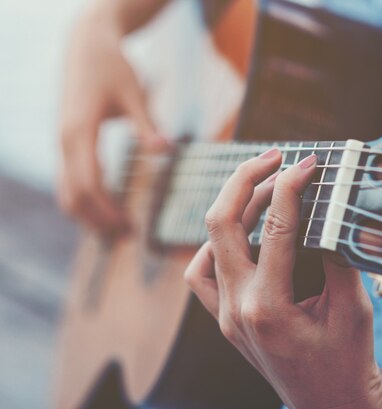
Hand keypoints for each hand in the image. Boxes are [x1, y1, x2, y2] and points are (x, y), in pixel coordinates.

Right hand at [57, 11, 167, 233]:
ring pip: (66, 192)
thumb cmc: (112, 66)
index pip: (88, 185)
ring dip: (88, 215)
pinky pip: (70, 181)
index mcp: (79, 132)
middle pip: (72, 196)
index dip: (106, 211)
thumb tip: (165, 149)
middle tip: (127, 238)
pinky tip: (108, 208)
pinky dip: (85, 200)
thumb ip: (148, 123)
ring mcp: (63, 143)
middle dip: (96, 221)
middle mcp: (65, 142)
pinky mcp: (68, 143)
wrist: (86, 45)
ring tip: (118, 229)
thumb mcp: (134, 92)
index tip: (129, 228)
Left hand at [185, 149, 381, 408]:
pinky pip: (203, 273)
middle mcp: (237, 309)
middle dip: (246, 180)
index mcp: (269, 308)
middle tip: (276, 157)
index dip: (292, 187)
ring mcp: (225, 316)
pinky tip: (243, 234)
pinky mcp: (225, 319)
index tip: (309, 162)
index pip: (276, 229)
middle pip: (221, 224)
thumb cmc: (347, 362)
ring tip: (265, 188)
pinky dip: (218, 245)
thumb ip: (339, 259)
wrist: (331, 405)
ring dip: (233, 209)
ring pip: (208, 245)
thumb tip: (328, 212)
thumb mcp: (353, 309)